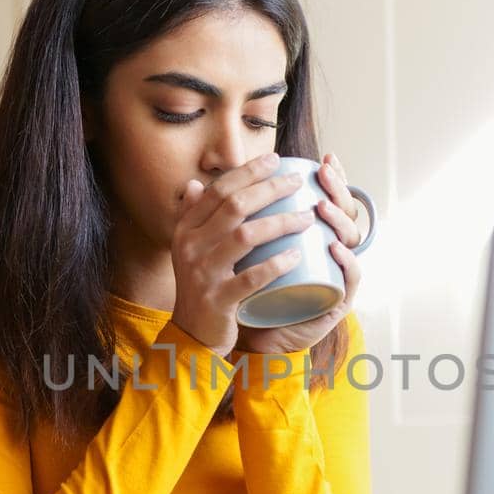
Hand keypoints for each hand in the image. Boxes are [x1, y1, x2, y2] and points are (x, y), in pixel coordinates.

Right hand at [169, 152, 313, 360]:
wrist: (192, 333)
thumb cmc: (200, 286)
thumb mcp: (189, 250)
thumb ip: (191, 216)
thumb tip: (194, 183)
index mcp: (186, 229)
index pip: (218, 190)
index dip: (248, 172)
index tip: (276, 159)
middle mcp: (191, 246)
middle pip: (235, 207)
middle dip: (270, 189)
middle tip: (298, 182)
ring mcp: (203, 274)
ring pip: (245, 237)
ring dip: (280, 222)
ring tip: (307, 217)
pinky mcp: (218, 299)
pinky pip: (251, 278)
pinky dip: (276, 265)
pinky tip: (297, 255)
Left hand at [234, 152, 363, 356]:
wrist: (256, 338)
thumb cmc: (246, 290)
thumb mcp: (233, 251)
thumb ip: (215, 220)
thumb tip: (194, 186)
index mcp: (314, 236)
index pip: (333, 200)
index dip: (335, 179)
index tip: (327, 158)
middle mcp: (330, 253)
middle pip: (347, 214)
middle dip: (339, 189)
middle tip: (326, 172)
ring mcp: (335, 276)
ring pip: (352, 241)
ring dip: (339, 220)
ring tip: (320, 206)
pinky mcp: (337, 302)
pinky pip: (350, 280)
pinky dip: (345, 262)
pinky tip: (334, 248)